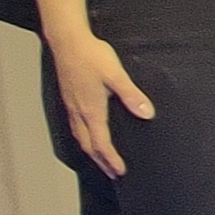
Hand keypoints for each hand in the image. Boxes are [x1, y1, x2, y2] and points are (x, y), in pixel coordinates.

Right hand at [46, 29, 150, 177]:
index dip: (111, 159)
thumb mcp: (116, 75)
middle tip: (113, 173)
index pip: (101, 143)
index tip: (120, 171)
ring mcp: (72, 106)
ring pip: (80, 137)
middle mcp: (79, 112)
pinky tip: (89, 134)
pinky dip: (84, 138)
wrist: (67, 41)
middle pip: (88, 145)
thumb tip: (147, 113)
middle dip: (101, 161)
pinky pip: (76, 126)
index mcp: (91, 110)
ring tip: (102, 159)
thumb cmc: (91, 56)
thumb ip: (131, 95)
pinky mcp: (69, 99)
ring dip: (92, 151)